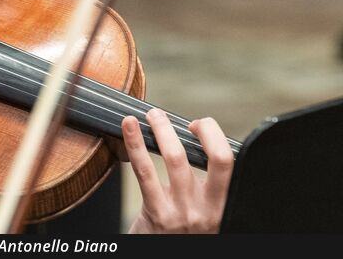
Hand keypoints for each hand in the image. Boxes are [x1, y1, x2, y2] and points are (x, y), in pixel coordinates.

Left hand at [123, 109, 233, 233]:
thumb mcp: (206, 211)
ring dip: (162, 129)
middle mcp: (210, 210)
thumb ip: (208, 185)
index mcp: (225, 205)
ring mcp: (184, 212)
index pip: (231, 163)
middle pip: (217, 159)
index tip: (201, 126)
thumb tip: (196, 139)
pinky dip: (135, 142)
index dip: (216, 136)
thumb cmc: (182, 230)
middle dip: (204, 128)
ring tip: (152, 115)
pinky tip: (129, 126)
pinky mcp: (158, 214)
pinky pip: (144, 170)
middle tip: (185, 118)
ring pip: (177, 158)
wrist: (162, 255)